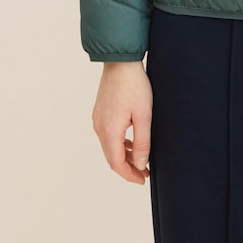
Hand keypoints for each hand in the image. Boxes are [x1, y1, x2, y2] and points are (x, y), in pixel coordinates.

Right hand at [92, 61, 152, 184]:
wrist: (121, 62)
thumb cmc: (135, 85)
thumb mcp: (144, 115)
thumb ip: (142, 142)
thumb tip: (140, 165)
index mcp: (109, 131)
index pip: (117, 164)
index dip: (130, 175)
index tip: (143, 180)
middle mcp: (99, 128)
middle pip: (111, 157)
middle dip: (127, 168)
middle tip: (144, 173)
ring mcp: (97, 120)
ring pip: (109, 147)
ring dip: (124, 156)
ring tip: (141, 160)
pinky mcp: (100, 113)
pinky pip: (108, 136)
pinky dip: (119, 144)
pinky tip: (131, 142)